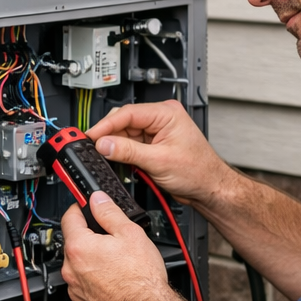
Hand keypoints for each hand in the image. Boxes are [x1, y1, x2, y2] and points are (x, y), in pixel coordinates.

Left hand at [60, 192, 173, 300]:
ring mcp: (75, 288)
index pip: (69, 217)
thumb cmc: (141, 278)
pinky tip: (112, 279)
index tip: (87, 207)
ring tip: (115, 263)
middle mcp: (71, 269)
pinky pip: (82, 285)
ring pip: (78, 265)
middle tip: (111, 240)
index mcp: (79, 247)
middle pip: (74, 242)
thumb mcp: (130, 233)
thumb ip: (109, 212)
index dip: (80, 208)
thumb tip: (98, 199)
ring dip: (91, 260)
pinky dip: (93, 280)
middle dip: (90, 238)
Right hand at [87, 99, 224, 204]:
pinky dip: (122, 153)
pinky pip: (130, 144)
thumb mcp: (158, 161)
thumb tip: (104, 144)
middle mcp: (161, 118)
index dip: (106, 125)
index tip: (91, 136)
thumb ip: (128, 151)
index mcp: (166, 113)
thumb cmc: (199, 171)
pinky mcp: (153, 145)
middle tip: (92, 148)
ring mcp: (156, 132)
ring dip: (114, 146)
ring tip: (104, 157)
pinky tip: (116, 160)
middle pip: (123, 122)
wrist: (209, 188)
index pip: (128, 113)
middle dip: (108, 135)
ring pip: (124, 134)